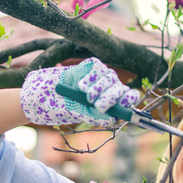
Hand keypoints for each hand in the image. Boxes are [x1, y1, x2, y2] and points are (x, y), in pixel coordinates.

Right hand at [20, 57, 138, 126]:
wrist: (53, 94)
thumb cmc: (71, 107)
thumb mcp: (84, 114)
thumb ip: (97, 116)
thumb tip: (112, 118)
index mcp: (115, 100)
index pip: (129, 97)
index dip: (128, 99)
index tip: (122, 104)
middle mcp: (112, 86)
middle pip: (119, 88)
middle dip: (110, 97)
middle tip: (98, 104)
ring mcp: (103, 74)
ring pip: (109, 78)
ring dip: (98, 88)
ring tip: (86, 96)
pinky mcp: (94, 65)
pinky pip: (98, 68)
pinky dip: (89, 78)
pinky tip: (80, 86)